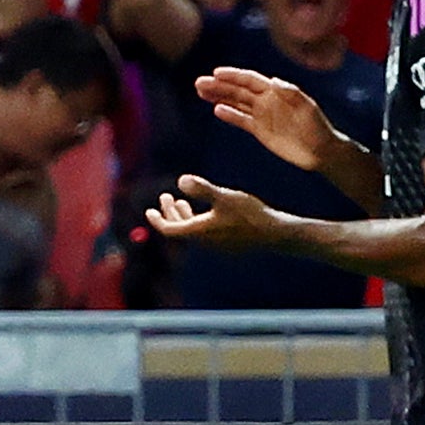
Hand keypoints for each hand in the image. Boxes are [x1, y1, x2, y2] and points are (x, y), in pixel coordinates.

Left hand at [151, 175, 279, 250]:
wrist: (276, 234)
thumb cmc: (250, 214)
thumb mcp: (225, 197)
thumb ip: (202, 189)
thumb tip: (181, 180)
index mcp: (200, 231)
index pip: (170, 229)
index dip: (157, 220)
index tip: (148, 211)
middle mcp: (206, 241)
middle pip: (180, 229)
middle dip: (170, 213)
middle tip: (165, 197)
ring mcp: (217, 244)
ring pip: (193, 231)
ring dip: (184, 216)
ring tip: (181, 202)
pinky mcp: (228, 244)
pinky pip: (205, 233)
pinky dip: (197, 221)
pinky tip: (206, 210)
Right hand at [193, 66, 338, 172]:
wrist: (322, 151)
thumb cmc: (318, 127)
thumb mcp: (308, 109)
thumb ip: (291, 94)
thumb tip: (274, 80)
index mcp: (277, 92)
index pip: (251, 80)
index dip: (234, 76)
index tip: (216, 73)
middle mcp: (267, 101)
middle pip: (238, 90)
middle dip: (219, 86)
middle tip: (199, 83)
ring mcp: (263, 115)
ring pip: (236, 102)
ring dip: (219, 96)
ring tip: (200, 91)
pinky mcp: (261, 130)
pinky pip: (242, 120)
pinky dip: (230, 114)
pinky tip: (216, 110)